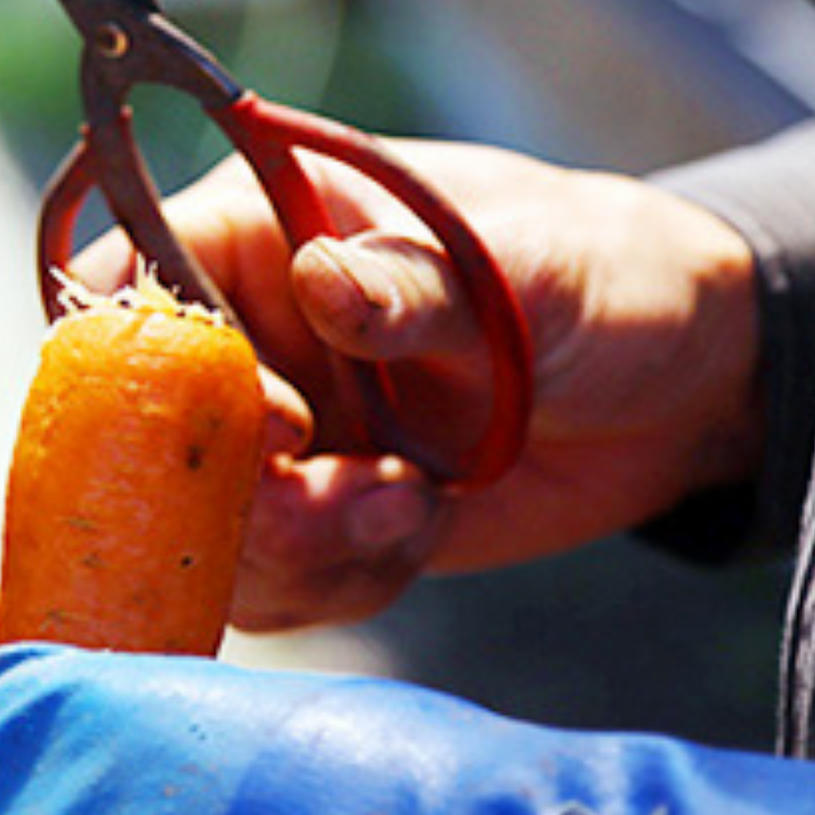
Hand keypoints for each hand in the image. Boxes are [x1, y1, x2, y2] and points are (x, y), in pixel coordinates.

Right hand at [74, 141, 762, 628]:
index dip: (163, 370)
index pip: (141, 291)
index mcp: (268, 232)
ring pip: (208, 529)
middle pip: (152, 437)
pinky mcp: (324, 514)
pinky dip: (339, 581)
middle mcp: (255, 338)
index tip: (277, 425)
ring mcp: (285, 437)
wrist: (673, 389)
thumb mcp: (524, 267)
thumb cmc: (597, 276)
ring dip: (297, 551)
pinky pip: (280, 581)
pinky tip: (416, 529)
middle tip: (348, 498)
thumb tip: (321, 283)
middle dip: (241, 496)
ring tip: (406, 510)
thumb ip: (418, 284)